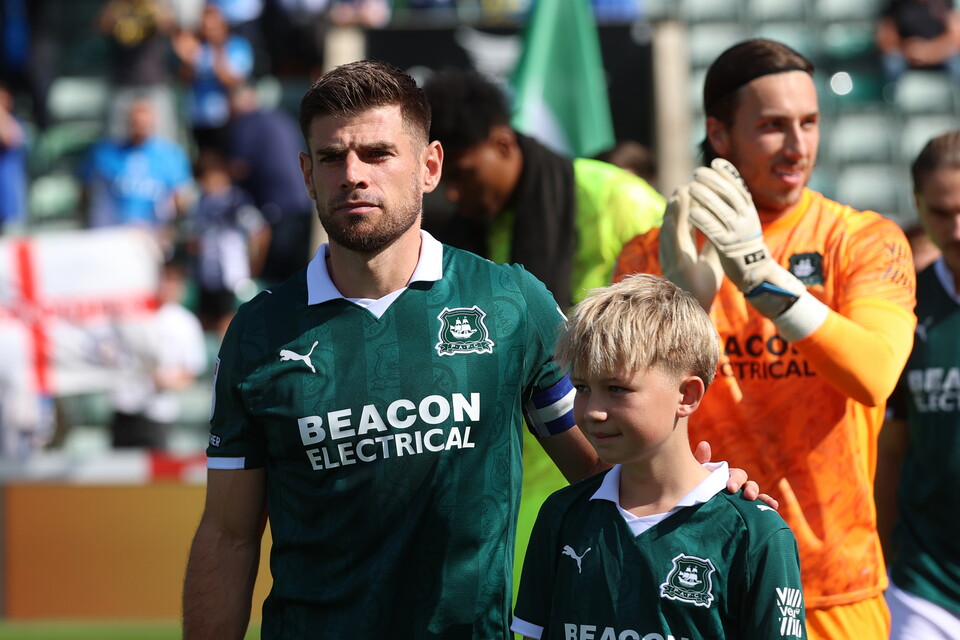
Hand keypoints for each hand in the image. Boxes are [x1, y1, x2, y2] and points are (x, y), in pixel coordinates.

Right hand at [658, 185, 722, 310]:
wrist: (697, 309)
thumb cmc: (702, 287)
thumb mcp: (712, 262)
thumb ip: (714, 245)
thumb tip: (723, 229)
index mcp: (683, 251)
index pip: (684, 225)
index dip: (686, 210)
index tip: (690, 192)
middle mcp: (674, 252)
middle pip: (674, 223)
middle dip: (678, 205)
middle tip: (683, 186)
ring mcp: (671, 258)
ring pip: (670, 229)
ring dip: (674, 211)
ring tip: (679, 192)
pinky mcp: (674, 265)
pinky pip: (671, 243)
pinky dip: (672, 228)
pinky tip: (672, 217)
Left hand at [687, 159, 806, 317]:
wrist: (756, 271)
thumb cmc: (743, 243)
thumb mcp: (743, 219)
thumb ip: (735, 203)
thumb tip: (725, 180)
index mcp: (749, 211)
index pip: (739, 187)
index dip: (728, 174)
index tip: (715, 163)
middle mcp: (746, 219)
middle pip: (729, 195)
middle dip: (713, 182)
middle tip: (697, 173)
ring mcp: (738, 233)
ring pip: (721, 211)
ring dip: (705, 197)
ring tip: (691, 187)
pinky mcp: (728, 248)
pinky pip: (715, 232)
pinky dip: (703, 221)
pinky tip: (691, 213)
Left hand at [694, 440, 779, 509]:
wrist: (692, 505)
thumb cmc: (694, 487)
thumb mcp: (695, 474)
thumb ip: (700, 460)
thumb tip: (704, 444)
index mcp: (728, 476)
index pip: (737, 475)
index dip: (736, 480)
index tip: (730, 488)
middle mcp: (739, 486)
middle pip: (750, 485)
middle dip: (751, 489)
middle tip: (748, 496)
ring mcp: (743, 500)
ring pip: (757, 497)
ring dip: (764, 499)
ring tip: (771, 504)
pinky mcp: (746, 512)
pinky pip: (759, 510)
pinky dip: (768, 509)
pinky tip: (774, 511)